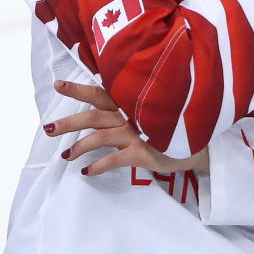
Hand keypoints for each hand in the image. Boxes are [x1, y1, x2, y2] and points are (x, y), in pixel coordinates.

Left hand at [47, 80, 208, 175]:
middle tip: (48, 128)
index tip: (59, 84)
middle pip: (94, 115)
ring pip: (100, 137)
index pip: (102, 92)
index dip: (80, 88)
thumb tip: (111, 107)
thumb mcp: (153, 110)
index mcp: (132, 103)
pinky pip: (114, 159)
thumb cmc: (174, 124)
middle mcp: (131, 115)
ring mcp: (137, 132)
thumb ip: (134, 106)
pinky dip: (98, 166)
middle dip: (69, 122)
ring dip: (80, 147)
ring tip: (66, 156)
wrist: (201, 143)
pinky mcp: (143, 152)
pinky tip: (88, 172)